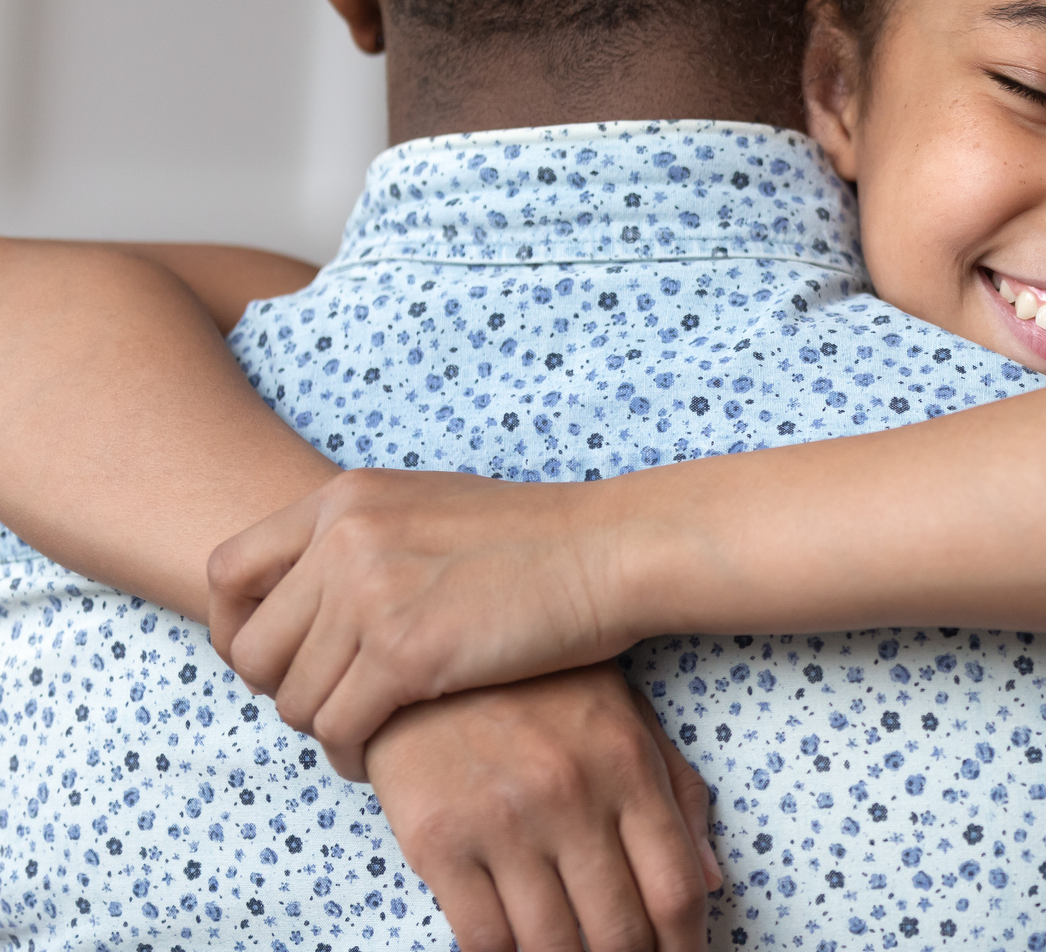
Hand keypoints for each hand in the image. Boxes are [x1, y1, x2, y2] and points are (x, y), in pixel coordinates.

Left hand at [209, 468, 636, 772]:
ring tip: (368, 727)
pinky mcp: (406, 655)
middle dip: (282, 689)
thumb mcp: (430, 508)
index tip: (274, 659)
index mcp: (345, 498)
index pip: (229, 571)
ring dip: (325, 725)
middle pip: (252, 648)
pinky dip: (355, 752)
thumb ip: (362, 540)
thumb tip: (308, 603)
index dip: (236, 629)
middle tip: (332, 701)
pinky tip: (388, 747)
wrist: (613, 551)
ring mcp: (371, 596)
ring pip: (293, 699)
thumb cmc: (539, 540)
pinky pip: (339, 728)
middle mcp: (344, 538)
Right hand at [367, 663, 719, 951]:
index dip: (685, 944)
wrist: (424, 655)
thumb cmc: (536, 688)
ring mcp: (503, 823)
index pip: (675, 887)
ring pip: (553, 945)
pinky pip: (484, 938)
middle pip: (619, 930)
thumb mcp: (622, 715)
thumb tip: (711, 881)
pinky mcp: (438, 842)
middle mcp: (571, 797)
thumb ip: (674, 792)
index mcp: (626, 764)